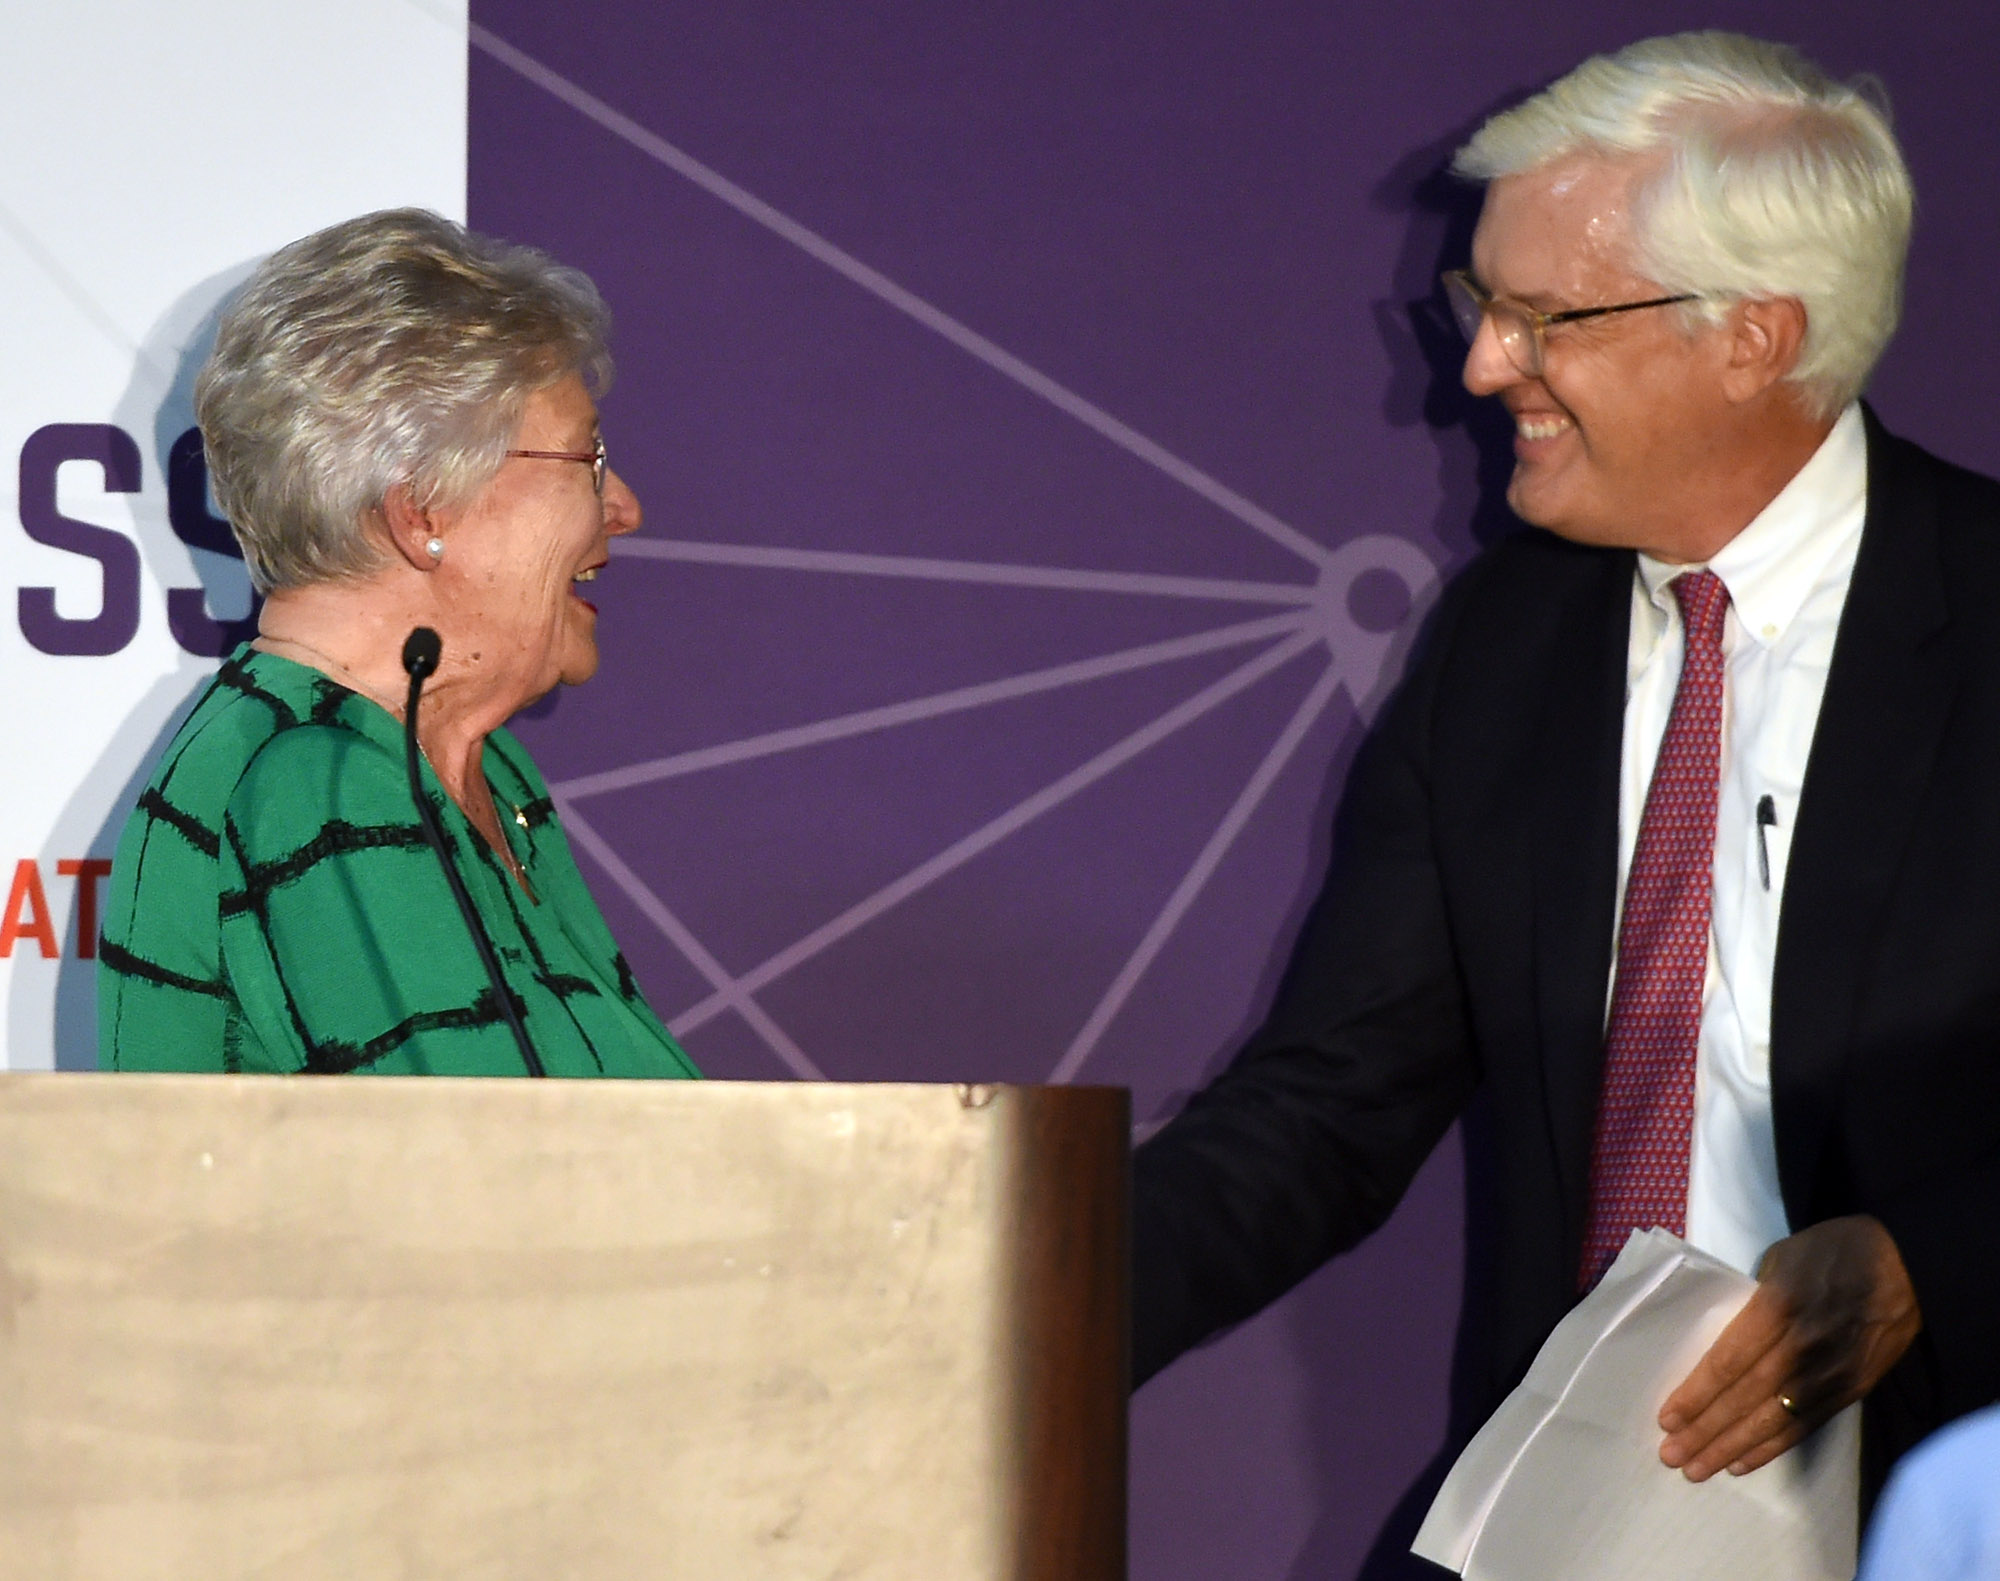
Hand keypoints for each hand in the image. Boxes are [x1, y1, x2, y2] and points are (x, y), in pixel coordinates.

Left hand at [1656, 1215, 1920, 1479]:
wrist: (1908, 1265)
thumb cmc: (1832, 1251)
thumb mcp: (1781, 1258)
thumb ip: (1751, 1301)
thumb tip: (1722, 1338)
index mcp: (1779, 1307)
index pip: (1729, 1362)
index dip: (1697, 1395)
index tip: (1667, 1418)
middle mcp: (1803, 1346)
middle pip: (1746, 1398)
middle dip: (1706, 1431)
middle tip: (1671, 1457)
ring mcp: (1831, 1373)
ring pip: (1774, 1421)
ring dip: (1732, 1448)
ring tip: (1697, 1470)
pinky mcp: (1853, 1389)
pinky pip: (1806, 1426)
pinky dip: (1772, 1447)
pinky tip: (1742, 1462)